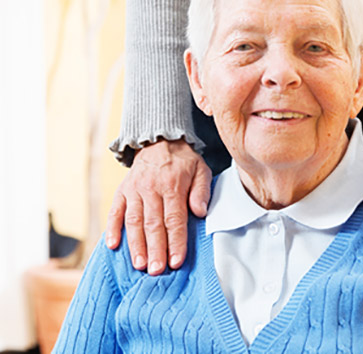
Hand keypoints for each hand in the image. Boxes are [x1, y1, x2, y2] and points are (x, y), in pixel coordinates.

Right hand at [106, 139, 211, 274]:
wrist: (159, 141)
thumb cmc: (184, 161)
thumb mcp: (201, 170)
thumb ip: (201, 191)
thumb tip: (199, 212)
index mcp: (173, 185)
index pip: (174, 219)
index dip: (175, 241)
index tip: (176, 261)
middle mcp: (151, 188)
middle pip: (153, 224)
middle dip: (155, 249)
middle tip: (156, 271)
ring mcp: (134, 190)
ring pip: (134, 221)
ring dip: (135, 244)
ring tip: (139, 265)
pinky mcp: (122, 191)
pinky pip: (115, 211)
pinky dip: (112, 228)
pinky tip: (112, 245)